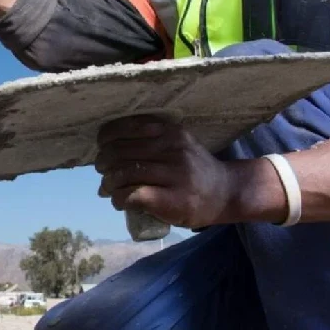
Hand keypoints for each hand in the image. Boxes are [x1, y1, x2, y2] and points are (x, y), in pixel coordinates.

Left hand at [94, 116, 260, 229]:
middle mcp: (172, 148)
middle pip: (120, 151)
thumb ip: (148, 142)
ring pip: (124, 173)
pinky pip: (134, 194)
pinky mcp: (172, 199)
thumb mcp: (177, 145)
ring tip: (109, 189)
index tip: (102, 147)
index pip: (126, 127)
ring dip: (109, 183)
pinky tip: (120, 202)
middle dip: (103, 163)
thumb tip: (105, 155)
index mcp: (170, 131)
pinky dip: (119, 198)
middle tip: (103, 172)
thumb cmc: (194, 170)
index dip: (106, 138)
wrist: (226, 192)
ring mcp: (174, 173)